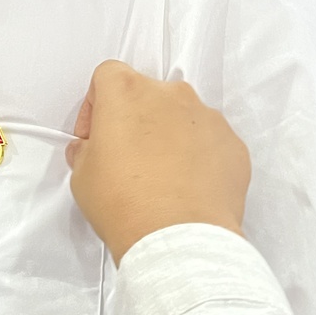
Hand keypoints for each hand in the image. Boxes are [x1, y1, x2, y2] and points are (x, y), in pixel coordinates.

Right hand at [66, 61, 249, 264]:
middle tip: (128, 159)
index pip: (108, 76)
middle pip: (149, 95)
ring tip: (161, 179)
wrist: (178, 238)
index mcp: (128, 92)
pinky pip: (212, 142)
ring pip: (184, 118)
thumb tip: (91, 152)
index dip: (96, 105)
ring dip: (170, 138)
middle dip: (137, 122)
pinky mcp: (233, 144)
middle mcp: (172, 95)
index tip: (95, 134)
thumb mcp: (82, 177)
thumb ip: (86, 152)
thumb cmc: (128, 205)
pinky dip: (200, 158)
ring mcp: (207, 118)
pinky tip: (187, 189)